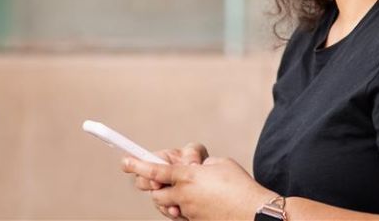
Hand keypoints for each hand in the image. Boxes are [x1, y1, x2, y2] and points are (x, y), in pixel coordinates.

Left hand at [122, 155, 274, 220]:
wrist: (253, 213)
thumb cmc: (240, 185)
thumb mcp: (220, 164)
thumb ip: (201, 166)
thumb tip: (194, 170)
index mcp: (189, 176)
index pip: (156, 171)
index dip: (138, 166)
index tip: (125, 162)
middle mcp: (184, 195)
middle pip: (157, 195)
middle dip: (158, 190)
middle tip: (167, 183)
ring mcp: (189, 213)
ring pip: (169, 208)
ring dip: (173, 201)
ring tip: (189, 194)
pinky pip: (183, 216)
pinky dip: (186, 210)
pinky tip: (203, 204)